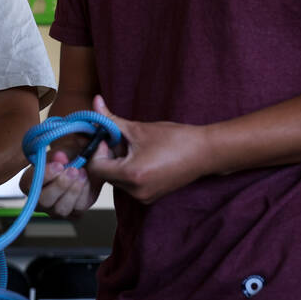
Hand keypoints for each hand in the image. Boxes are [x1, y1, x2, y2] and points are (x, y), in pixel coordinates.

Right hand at [20, 146, 107, 217]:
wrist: (82, 162)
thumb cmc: (67, 155)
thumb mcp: (63, 149)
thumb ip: (61, 152)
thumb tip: (61, 156)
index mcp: (29, 183)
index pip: (28, 184)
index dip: (44, 176)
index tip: (58, 165)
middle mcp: (40, 200)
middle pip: (43, 201)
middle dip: (60, 185)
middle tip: (73, 170)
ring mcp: (56, 209)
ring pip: (61, 209)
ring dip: (73, 190)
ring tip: (82, 173)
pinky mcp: (74, 212)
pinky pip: (77, 209)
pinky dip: (83, 193)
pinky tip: (86, 180)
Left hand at [85, 95, 211, 203]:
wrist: (205, 152)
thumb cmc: (175, 139)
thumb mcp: (138, 128)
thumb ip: (110, 119)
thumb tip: (95, 103)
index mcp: (132, 175)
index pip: (96, 167)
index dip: (97, 150)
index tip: (107, 136)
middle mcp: (136, 191)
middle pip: (105, 174)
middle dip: (106, 155)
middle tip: (117, 138)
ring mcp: (144, 197)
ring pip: (116, 179)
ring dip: (117, 162)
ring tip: (132, 146)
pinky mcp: (150, 196)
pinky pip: (128, 184)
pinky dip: (127, 169)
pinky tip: (140, 156)